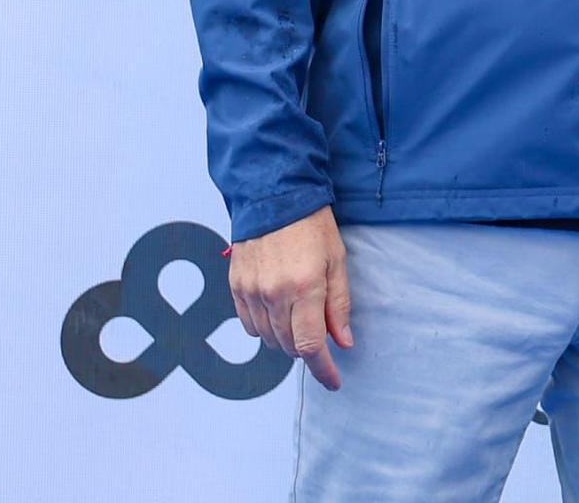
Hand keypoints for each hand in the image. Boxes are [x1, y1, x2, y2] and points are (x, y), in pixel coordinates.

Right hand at [227, 206, 352, 390]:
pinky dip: (265, 327)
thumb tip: (343, 341)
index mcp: (304, 287)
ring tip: (300, 316)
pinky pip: (249, 324)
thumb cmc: (312, 224)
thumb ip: (339, 304)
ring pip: (268, 339)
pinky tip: (278, 311)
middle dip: (307, 349)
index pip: (310, 345)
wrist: (274, 196)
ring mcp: (250, 292)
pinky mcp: (235, 287)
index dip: (323, 369)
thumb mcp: (337, 260)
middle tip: (321, 334)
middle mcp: (273, 294)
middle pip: (288, 346)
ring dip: (286, 339)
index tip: (333, 381)